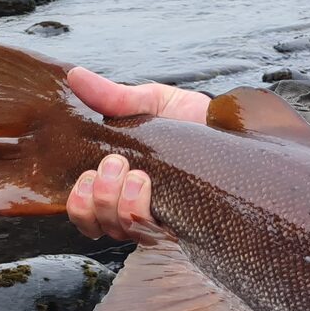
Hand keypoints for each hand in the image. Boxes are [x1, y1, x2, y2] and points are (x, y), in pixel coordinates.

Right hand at [64, 68, 207, 241]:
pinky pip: (150, 234)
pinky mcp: (182, 223)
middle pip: (95, 223)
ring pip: (120, 229)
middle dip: (99, 194)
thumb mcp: (151, 102)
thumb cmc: (191, 118)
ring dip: (119, 203)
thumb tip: (75, 75)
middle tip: (116, 164)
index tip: (85, 175)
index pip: (82, 211)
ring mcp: (158, 217)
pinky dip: (140, 212)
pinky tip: (151, 187)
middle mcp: (133, 205)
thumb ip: (112, 96)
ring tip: (139, 175)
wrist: (234, 127)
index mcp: (117, 182)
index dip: (76, 202)